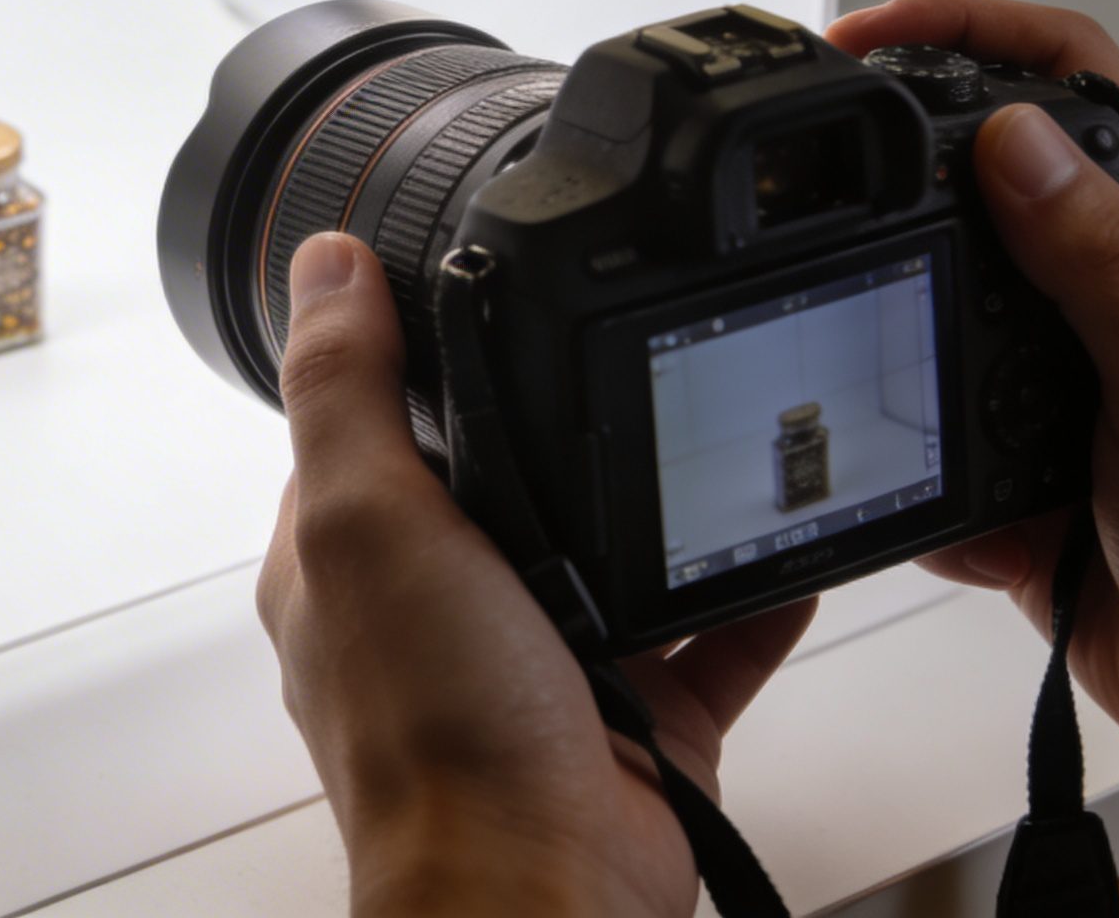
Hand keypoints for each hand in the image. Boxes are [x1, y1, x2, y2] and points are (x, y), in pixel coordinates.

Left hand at [258, 231, 815, 915]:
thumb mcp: (366, 522)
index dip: (416, 364)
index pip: (370, 428)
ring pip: (615, 557)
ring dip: (665, 511)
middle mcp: (438, 612)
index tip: (478, 298)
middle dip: (565, 434)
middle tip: (626, 362)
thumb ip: (347, 392)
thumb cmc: (437, 738)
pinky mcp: (636, 718)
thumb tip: (325, 264)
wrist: (542, 889)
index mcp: (348, 562)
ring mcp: (539, 666)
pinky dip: (755, 598)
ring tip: (719, 434)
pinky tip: (793, 550)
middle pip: (506, 484)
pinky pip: (712, 638)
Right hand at [829, 0, 1118, 814]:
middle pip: (983, 164)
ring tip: (820, 288)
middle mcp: (1117, 285)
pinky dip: (883, 421)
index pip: (1068, 74)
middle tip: (805, 145)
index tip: (864, 37)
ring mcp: (1059, 365)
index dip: (964, 29)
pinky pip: (917, 407)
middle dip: (890, 147)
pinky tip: (872, 436)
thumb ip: (1099, 259)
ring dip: (878, 289)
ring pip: (936, 282)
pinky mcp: (1014, 448)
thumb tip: (1013, 140)